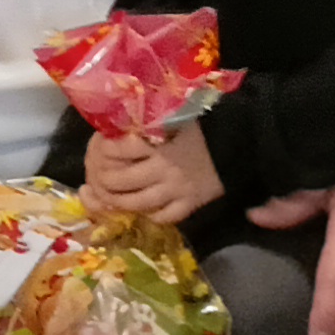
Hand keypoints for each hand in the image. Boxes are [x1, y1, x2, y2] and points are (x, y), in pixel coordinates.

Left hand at [83, 123, 222, 227]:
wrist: (238, 146)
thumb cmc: (199, 129)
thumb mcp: (171, 118)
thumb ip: (146, 122)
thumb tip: (113, 124)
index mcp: (158, 144)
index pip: (120, 149)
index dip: (102, 150)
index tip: (97, 148)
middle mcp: (164, 169)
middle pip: (121, 182)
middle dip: (103, 182)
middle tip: (96, 179)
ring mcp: (177, 191)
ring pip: (137, 204)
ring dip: (118, 203)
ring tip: (108, 198)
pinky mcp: (190, 205)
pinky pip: (163, 217)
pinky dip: (149, 215)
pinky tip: (141, 209)